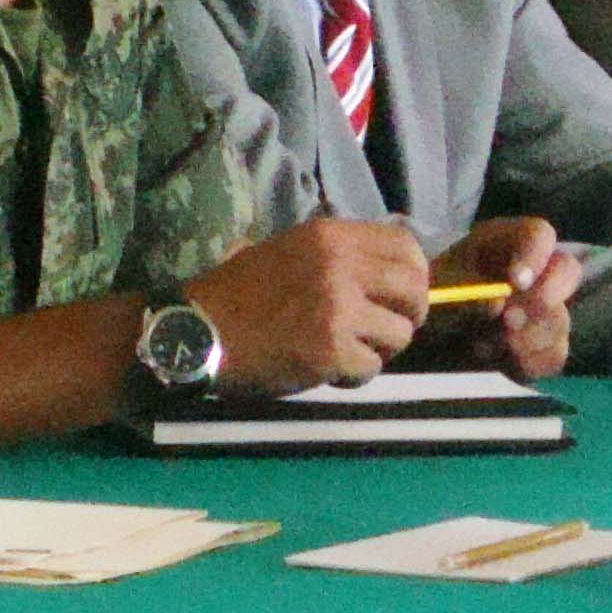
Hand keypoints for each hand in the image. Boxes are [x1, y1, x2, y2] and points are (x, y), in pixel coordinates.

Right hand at [189, 218, 429, 394]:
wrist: (196, 332)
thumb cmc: (239, 293)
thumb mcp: (291, 250)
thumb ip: (339, 254)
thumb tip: (389, 271)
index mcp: (332, 236)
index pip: (407, 246)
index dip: (415, 273)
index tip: (402, 293)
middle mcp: (341, 266)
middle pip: (414, 289)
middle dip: (409, 314)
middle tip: (388, 329)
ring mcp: (337, 309)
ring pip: (400, 333)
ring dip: (381, 349)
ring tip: (351, 352)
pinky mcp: (329, 350)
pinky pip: (370, 367)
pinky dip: (355, 376)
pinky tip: (330, 371)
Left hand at [427, 218, 580, 380]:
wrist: (430, 330)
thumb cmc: (437, 295)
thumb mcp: (442, 286)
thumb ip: (469, 292)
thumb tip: (498, 305)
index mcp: (509, 242)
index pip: (539, 234)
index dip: (535, 255)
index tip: (516, 283)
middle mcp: (536, 270)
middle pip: (568, 270)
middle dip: (545, 297)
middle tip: (508, 320)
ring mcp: (545, 307)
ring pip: (560, 320)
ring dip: (525, 337)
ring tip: (484, 345)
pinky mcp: (543, 343)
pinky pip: (555, 355)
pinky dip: (528, 362)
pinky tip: (500, 359)